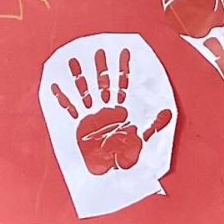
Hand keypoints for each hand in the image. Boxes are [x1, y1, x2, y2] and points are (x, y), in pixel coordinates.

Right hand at [49, 47, 172, 175]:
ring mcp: (91, 115)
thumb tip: (168, 111)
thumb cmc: (129, 156)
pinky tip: (55, 83)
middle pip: (103, 82)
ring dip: (79, 75)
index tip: (124, 50)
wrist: (111, 174)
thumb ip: (156, 125)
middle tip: (98, 49)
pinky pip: (68, 108)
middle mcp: (106, 108)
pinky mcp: (77, 125)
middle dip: (101, 66)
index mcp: (122, 108)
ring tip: (72, 59)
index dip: (124, 67)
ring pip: (84, 90)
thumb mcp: (146, 140)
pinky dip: (62, 96)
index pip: (124, 82)